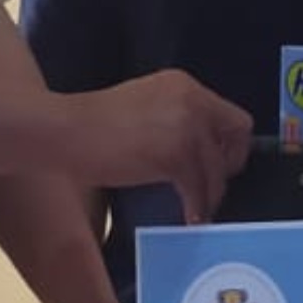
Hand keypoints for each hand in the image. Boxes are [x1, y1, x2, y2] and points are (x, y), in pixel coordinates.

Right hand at [64, 70, 251, 222]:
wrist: (66, 131)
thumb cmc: (94, 125)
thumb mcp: (145, 107)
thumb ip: (174, 118)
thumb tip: (198, 150)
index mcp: (184, 85)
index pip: (230, 114)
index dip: (228, 144)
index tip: (217, 164)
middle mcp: (192, 99)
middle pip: (237, 134)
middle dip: (228, 165)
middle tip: (212, 187)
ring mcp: (186, 126)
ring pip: (217, 168)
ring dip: (211, 193)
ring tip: (198, 209)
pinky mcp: (175, 154)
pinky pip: (198, 188)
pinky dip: (196, 207)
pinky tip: (188, 217)